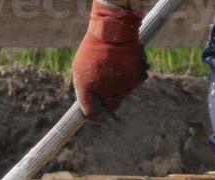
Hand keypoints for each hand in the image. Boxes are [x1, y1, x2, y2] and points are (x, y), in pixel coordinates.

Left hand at [71, 0, 146, 117]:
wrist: (112, 30)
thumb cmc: (93, 49)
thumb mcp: (80, 67)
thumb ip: (85, 88)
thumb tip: (91, 106)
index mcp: (86, 87)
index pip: (91, 113)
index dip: (94, 114)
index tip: (96, 113)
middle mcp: (104, 90)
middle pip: (111, 107)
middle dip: (110, 101)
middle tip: (108, 89)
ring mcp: (120, 86)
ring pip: (122, 95)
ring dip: (119, 87)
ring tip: (115, 68)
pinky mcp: (134, 80)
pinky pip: (132, 85)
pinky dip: (129, 78)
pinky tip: (124, 65)